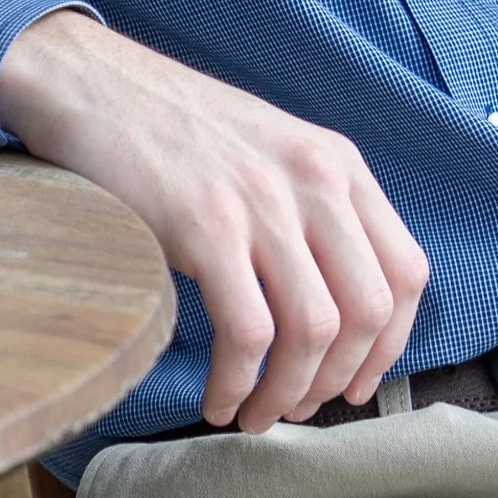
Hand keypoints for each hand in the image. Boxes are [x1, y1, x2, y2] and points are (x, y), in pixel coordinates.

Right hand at [0, 11, 429, 433]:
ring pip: (314, 331)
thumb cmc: (172, 130)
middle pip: (369, 312)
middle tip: (297, 408)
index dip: (390, 346)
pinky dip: (237, 384)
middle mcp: (315, 180)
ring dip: (288, 393)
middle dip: (337, 380)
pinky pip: (248, 334)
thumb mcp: (269, 153)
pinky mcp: (206, 227)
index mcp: (339, 164)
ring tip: (254, 414)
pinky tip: (218, 400)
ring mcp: (262, 202)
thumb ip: (310, 211)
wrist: (90, 83)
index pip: (406, 273)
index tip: (355, 384)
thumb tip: (331, 309)